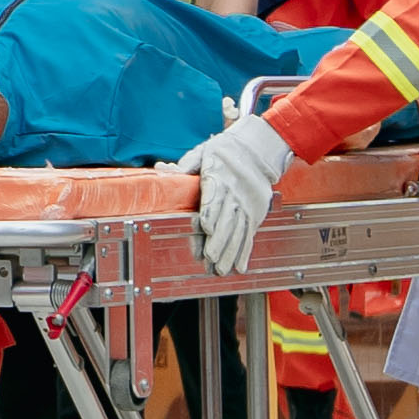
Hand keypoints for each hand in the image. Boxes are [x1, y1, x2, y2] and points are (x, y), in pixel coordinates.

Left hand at [186, 114, 293, 275]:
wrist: (257, 150)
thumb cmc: (224, 151)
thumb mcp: (203, 152)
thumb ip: (185, 166)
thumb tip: (162, 169)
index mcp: (219, 176)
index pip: (214, 196)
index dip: (211, 211)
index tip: (206, 226)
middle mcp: (235, 192)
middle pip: (227, 219)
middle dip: (219, 239)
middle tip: (211, 257)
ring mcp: (246, 204)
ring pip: (238, 230)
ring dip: (231, 251)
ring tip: (222, 269)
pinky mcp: (255, 212)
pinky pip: (250, 233)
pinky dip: (245, 251)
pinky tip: (240, 266)